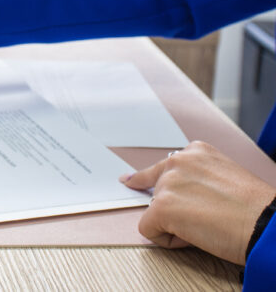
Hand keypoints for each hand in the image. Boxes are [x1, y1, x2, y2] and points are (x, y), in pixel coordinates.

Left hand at [122, 141, 275, 263]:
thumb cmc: (255, 208)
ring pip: (155, 211)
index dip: (147, 179)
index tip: (130, 181)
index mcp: (196, 152)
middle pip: (158, 191)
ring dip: (174, 224)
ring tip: (207, 227)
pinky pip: (148, 229)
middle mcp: (178, 162)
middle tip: (205, 220)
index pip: (163, 166)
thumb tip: (178, 196)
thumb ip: (198, 178)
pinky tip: (194, 238)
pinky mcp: (162, 207)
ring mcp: (168, 183)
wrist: (266, 223)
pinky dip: (166, 240)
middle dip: (174, 209)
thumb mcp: (224, 176)